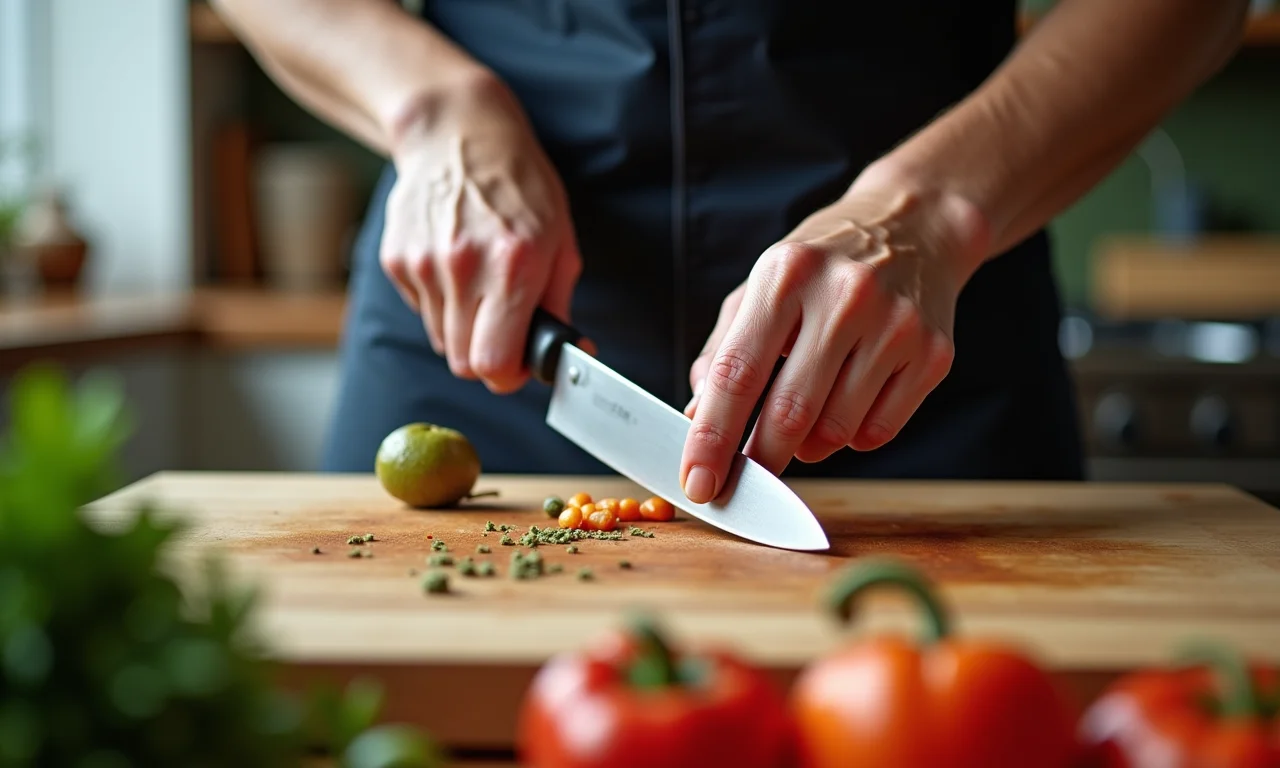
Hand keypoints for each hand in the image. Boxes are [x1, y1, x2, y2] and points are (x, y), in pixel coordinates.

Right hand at [380, 73, 581, 392]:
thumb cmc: (519, 186)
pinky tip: (454, 265)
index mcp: (512, 264)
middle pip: (464, 363)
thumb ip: (560, 303)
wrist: (457, 133)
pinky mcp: (396, 260)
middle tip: (502, 330)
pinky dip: (440, 303)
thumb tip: (569, 353)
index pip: (494, 363)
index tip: (518, 363)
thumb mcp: (559, 239)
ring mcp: (423, 263)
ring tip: (480, 285)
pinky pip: (422, 310)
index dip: (509, 374)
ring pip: (441, 340)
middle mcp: (463, 266)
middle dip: (487, 357)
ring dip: (463, 328)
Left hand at [678, 180, 988, 502]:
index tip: (699, 484)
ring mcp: (895, 325)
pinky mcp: (933, 353)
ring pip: (835, 431)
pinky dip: (851, 438)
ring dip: (807, 448)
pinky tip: (846, 407)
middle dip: (760, 459)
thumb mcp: (761, 287)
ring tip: (803, 423)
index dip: (713, 437)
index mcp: (786, 275)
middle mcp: (844, 296)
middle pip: (788, 413)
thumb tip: (697, 419)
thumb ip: (723, 352)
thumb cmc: (823, 267)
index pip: (738, 373)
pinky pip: (879, 432)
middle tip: (746, 475)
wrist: (917, 227)